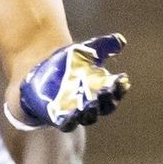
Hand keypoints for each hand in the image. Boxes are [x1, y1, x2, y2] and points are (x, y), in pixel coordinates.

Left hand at [13, 33, 128, 129]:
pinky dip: (68, 121)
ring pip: (86, 118)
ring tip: (88, 104)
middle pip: (103, 108)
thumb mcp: (87, 51)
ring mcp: (74, 113)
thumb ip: (104, 46)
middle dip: (105, 101)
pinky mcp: (56, 118)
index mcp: (102, 90)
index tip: (121, 80)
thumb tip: (120, 40)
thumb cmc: (70, 62)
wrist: (41, 71)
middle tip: (104, 91)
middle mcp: (91, 104)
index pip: (115, 94)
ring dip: (88, 113)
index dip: (119, 89)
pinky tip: (69, 114)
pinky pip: (66, 124)